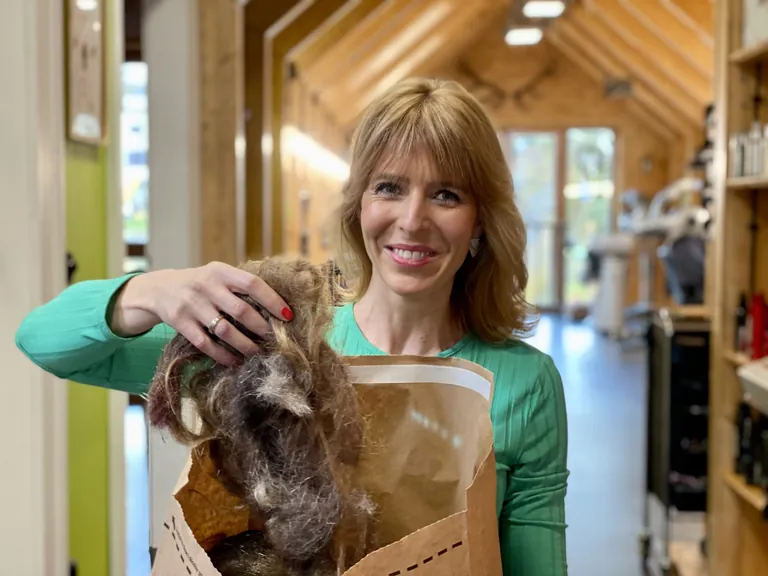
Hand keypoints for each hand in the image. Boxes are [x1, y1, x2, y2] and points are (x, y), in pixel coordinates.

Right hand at [111, 261, 292, 365]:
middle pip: (241, 310)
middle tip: (275, 340)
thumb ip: (241, 285)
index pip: (252, 284)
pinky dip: (223, 355)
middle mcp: (206, 286)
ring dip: (245, 345)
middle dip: (261, 328)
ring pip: (225, 330)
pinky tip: (235, 360)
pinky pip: (206, 344)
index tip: (288, 316)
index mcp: (220, 271)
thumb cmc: (201, 284)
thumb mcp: (218, 274)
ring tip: (258, 353)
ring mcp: (192, 305)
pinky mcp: (180, 322)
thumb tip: (278, 306)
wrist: (160, 288)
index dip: (272, 300)